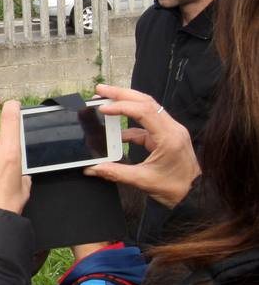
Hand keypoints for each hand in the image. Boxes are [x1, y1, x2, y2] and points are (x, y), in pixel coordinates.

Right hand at [85, 84, 200, 208]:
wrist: (193, 194)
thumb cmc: (174, 188)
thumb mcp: (142, 181)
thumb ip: (115, 172)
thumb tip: (92, 169)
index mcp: (169, 137)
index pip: (144, 111)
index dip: (122, 107)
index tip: (103, 108)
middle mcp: (172, 129)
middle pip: (146, 102)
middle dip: (122, 94)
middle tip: (100, 90)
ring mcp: (169, 130)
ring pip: (147, 108)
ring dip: (126, 102)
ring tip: (105, 101)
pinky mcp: (165, 136)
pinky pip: (146, 123)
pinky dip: (129, 123)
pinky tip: (114, 131)